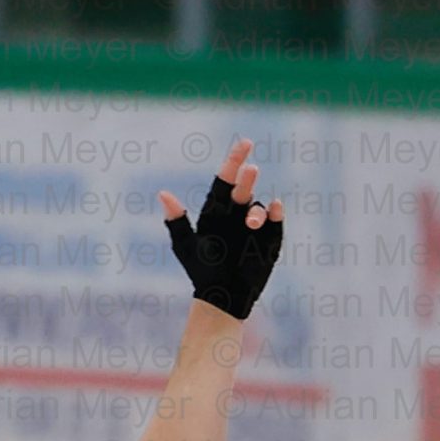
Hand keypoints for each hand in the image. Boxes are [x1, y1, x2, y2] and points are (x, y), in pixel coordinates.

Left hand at [161, 136, 284, 320]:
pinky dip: (276, 214)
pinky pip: (276, 221)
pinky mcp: (270, 239)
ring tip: (251, 223)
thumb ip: (176, 220)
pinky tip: (275, 209)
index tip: (245, 143)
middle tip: (250, 170)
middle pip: (243, 189)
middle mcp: (237, 214)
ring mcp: (255, 226)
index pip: (226, 179)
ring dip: (257, 210)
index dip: (234, 160)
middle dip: (247, 179)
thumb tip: (163, 194)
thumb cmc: (201, 271)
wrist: (222, 297)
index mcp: (217, 210)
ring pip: (258, 208)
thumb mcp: (185, 245)